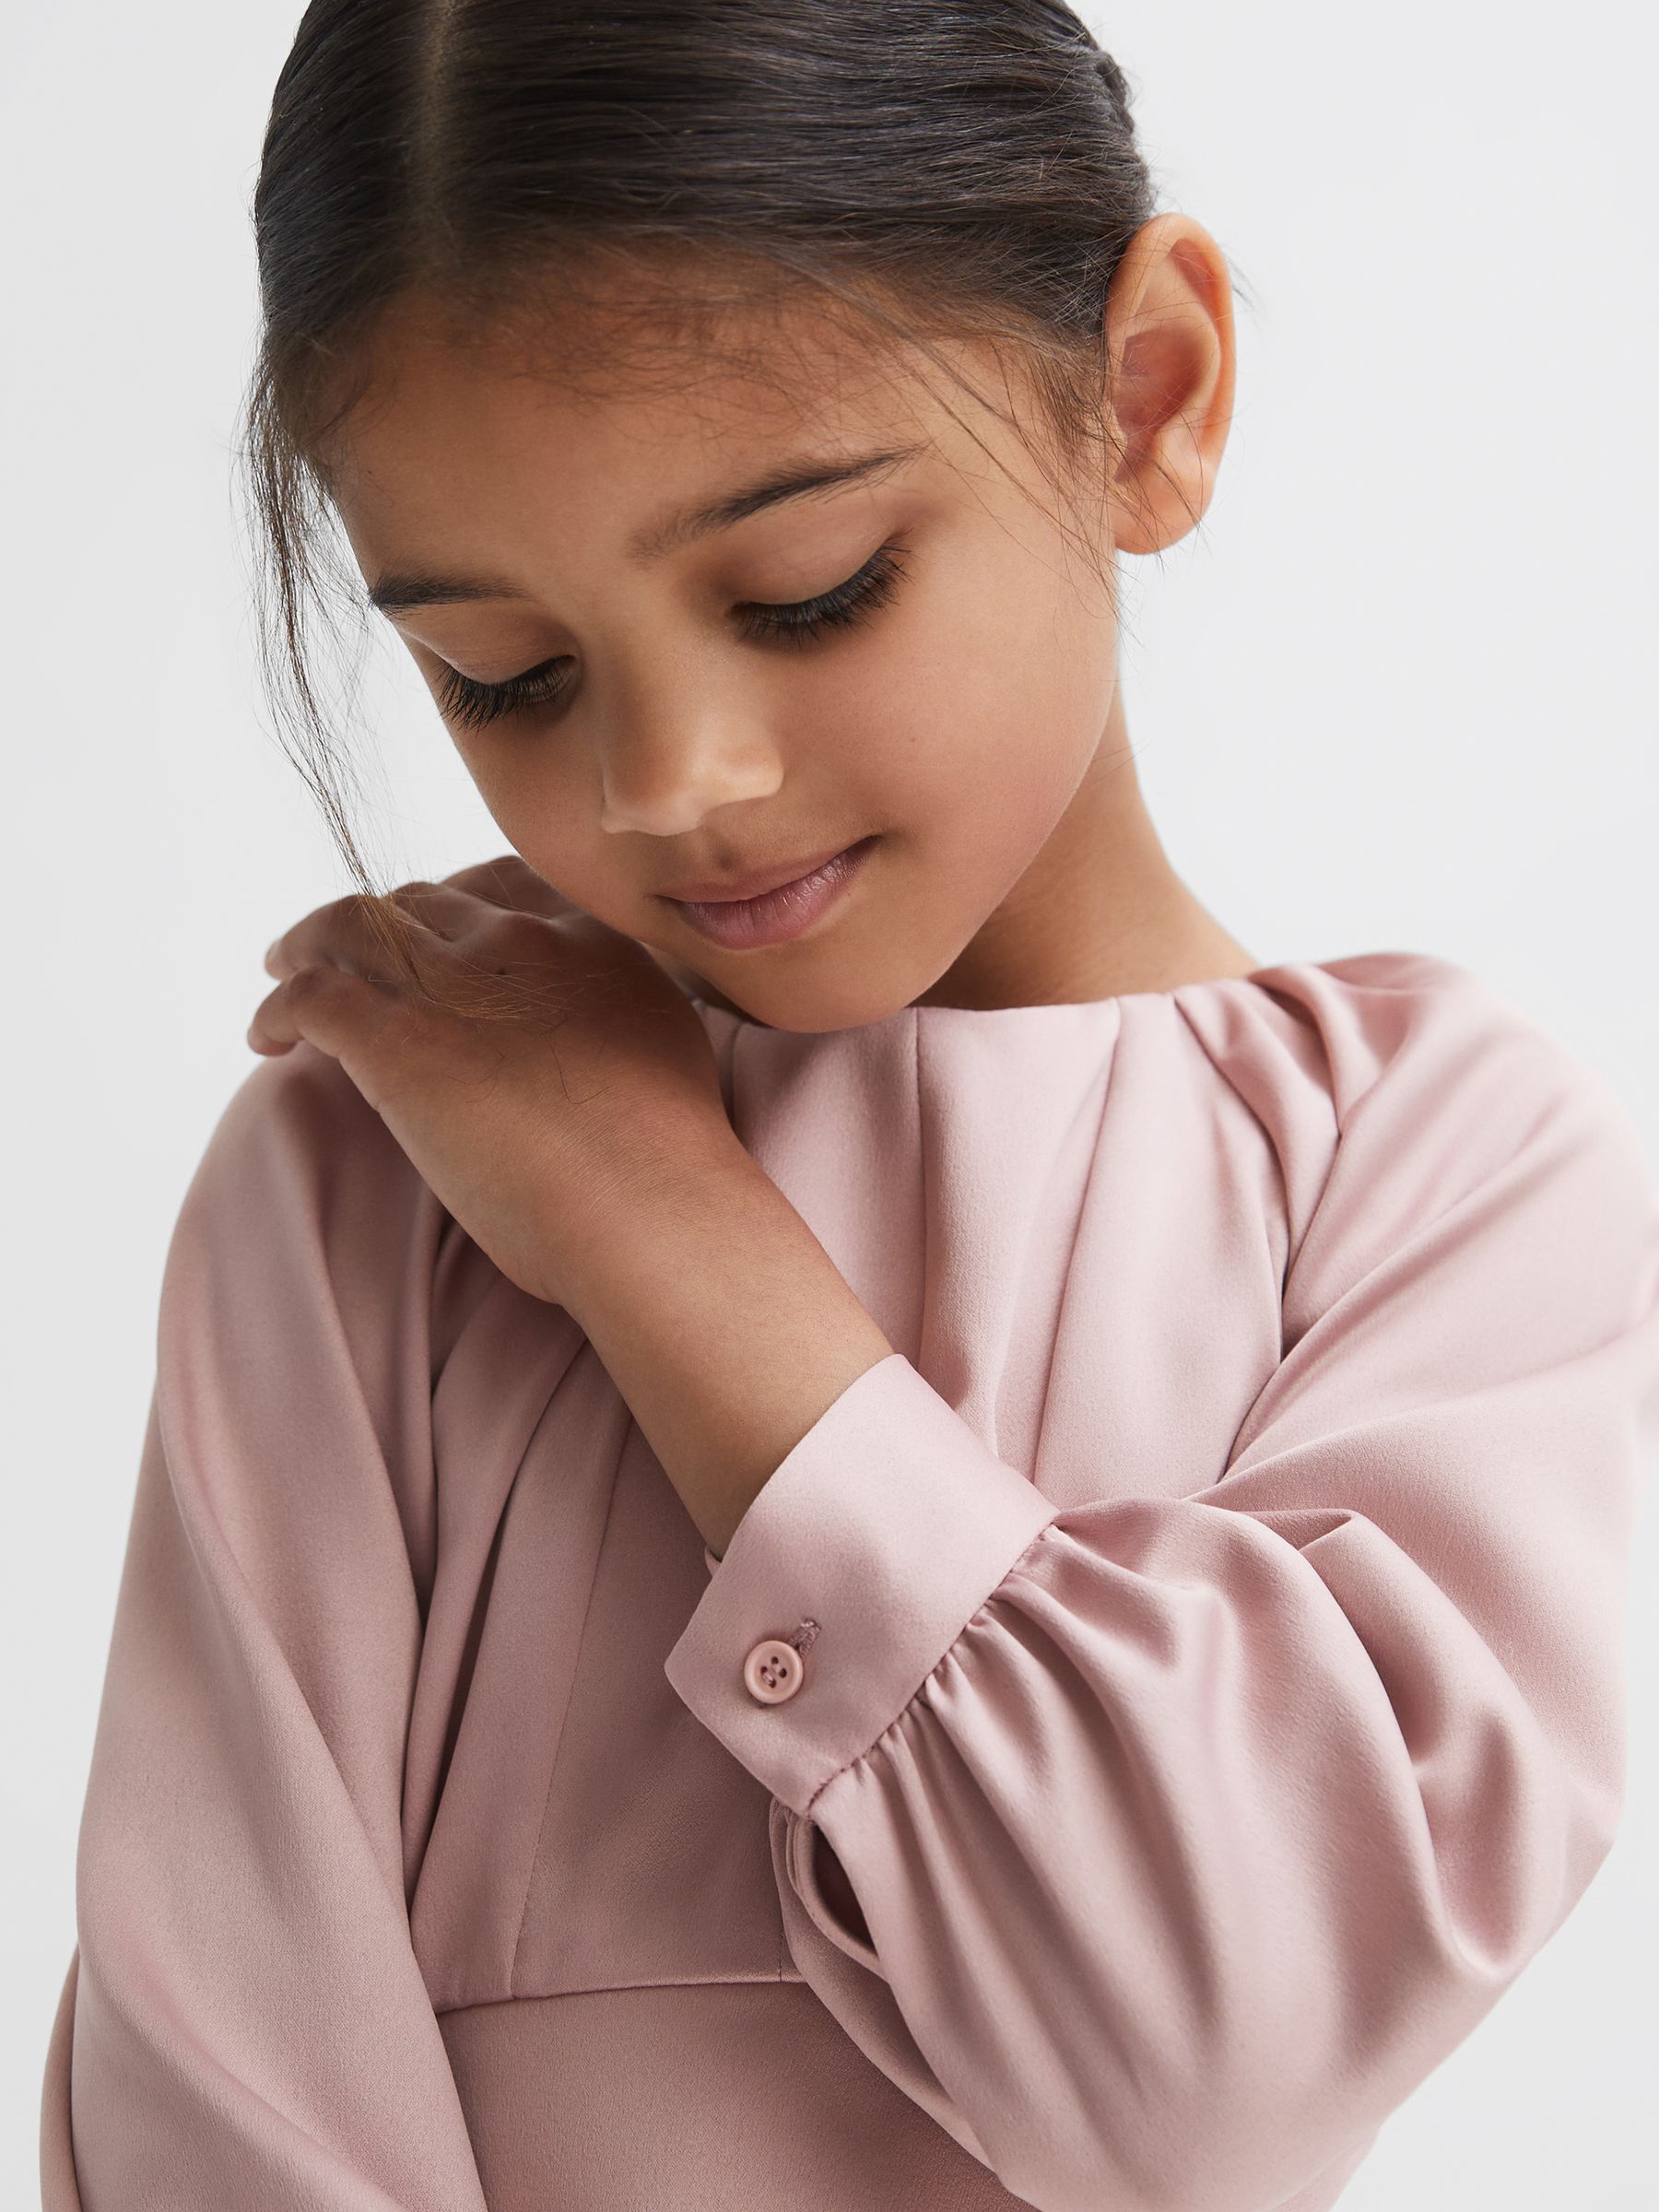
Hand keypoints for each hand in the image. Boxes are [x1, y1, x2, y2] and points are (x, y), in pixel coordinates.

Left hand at [248, 853, 735, 1307]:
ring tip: (285, 967)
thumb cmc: (670, 1159)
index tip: (439, 928)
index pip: (503, 885)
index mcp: (590, 939)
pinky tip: (268, 1038)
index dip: (457, 901)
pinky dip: (278, 1007)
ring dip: (308, 943)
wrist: (650, 1203)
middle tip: (356, 958)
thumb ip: (626, 1014)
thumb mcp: (668, 1045)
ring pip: (349, 927)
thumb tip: (605, 1038)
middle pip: (422, 902)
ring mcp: (454, 984)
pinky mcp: (396, 1041)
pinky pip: (311, 996)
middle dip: (382, 925)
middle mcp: (518, 940)